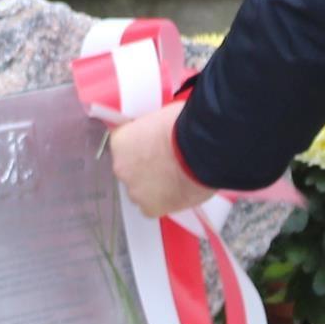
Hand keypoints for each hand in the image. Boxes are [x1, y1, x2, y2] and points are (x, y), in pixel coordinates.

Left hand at [108, 103, 210, 218]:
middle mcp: (121, 168)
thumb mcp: (160, 116)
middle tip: (167, 164)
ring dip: (154, 187)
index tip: (153, 148)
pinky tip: (178, 193)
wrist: (204, 149)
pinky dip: (164, 202)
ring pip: (141, 191)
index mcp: (120, 142)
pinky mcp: (150, 208)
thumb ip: (150, 129)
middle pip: (130, 170)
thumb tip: (156, 134)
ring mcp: (135, 190)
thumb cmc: (185, 126)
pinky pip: (153, 208)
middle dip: (145, 168)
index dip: (141, 147)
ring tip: (176, 179)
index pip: (124, 147)